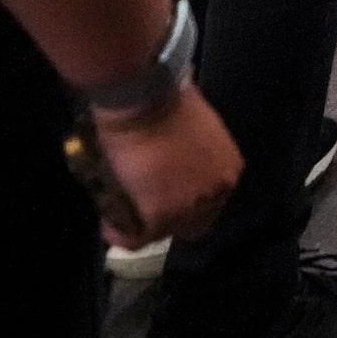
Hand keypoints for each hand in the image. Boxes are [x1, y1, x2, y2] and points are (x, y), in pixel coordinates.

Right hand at [93, 83, 240, 246]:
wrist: (146, 100)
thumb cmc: (168, 101)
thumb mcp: (197, 129)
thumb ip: (193, 153)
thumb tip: (175, 159)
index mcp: (228, 170)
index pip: (211, 202)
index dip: (186, 201)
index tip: (165, 195)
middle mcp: (216, 194)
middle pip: (192, 224)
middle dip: (168, 218)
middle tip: (143, 208)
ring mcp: (188, 208)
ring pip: (162, 233)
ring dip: (140, 224)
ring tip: (119, 213)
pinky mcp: (159, 216)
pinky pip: (135, 238)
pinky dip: (117, 233)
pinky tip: (107, 224)